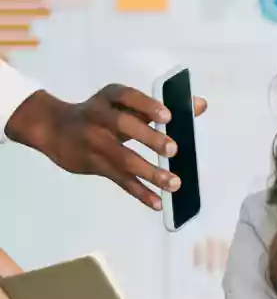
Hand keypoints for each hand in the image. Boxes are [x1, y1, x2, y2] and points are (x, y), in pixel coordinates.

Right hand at [5, 85, 207, 209]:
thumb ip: (163, 107)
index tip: (168, 115)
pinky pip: (119, 180)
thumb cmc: (103, 115)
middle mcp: (98, 117)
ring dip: (149, 172)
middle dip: (149, 137)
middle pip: (123, 125)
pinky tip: (158, 202)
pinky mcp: (93, 164)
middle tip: (173, 149)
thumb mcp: (125, 104)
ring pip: (122, 158)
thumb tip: (200, 105)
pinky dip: (140, 192)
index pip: (127, 96)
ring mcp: (94, 142)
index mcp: (109, 97)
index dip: (147, 105)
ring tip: (174, 183)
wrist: (55, 129)